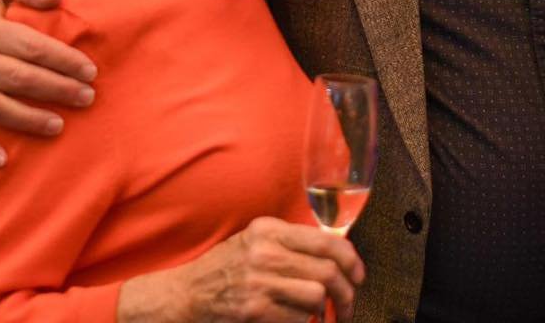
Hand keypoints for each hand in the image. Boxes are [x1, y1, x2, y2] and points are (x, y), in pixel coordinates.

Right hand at [117, 217, 365, 322]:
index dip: (352, 261)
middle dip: (347, 294)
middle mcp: (265, 253)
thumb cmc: (226, 268)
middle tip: (348, 307)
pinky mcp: (254, 311)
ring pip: (316, 296)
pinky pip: (298, 319)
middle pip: (328, 272)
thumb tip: (338, 253)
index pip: (327, 242)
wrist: (185, 295)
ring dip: (325, 311)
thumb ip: (291, 242)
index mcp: (269, 230)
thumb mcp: (255, 241)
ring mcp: (259, 283)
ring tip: (324, 317)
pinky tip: (299, 321)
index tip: (358, 276)